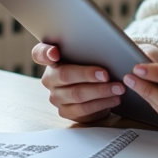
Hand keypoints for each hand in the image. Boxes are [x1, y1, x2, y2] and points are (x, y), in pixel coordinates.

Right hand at [31, 42, 157, 123]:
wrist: (100, 83)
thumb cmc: (95, 62)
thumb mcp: (92, 51)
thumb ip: (91, 46)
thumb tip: (108, 44)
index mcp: (50, 58)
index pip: (39, 53)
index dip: (46, 53)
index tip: (56, 53)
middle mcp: (50, 78)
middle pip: (64, 75)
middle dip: (87, 75)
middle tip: (106, 74)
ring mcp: (57, 97)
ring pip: (76, 95)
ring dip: (100, 92)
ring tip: (118, 88)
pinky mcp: (66, 112)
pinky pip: (83, 110)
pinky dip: (102, 104)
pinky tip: (115, 99)